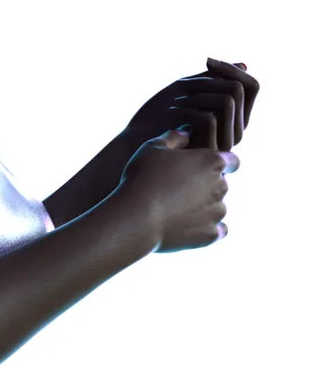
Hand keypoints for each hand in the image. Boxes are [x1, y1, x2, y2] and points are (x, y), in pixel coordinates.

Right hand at [117, 127, 239, 250]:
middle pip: (221, 184)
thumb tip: (187, 133)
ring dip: (203, 206)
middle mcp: (220, 187)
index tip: (200, 165)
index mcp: (211, 162)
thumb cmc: (143, 177)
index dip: (218, 162)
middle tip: (178, 186)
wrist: (136, 217)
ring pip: (217, 207)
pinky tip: (187, 225)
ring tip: (175, 208)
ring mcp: (217, 213)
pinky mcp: (210, 235)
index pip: (232, 160)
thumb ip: (174, 137)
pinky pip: (216, 230)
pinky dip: (205, 227)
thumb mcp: (153, 147)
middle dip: (205, 184)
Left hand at [124, 58, 259, 151]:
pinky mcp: (210, 154)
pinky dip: (188, 109)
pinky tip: (172, 113)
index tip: (207, 60)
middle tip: (183, 84)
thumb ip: (214, 80)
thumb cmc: (160, 117)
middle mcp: (236, 131)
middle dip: (208, 80)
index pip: (252, 87)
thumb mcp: (189, 92)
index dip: (232, 70)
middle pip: (240, 90)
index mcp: (234, 117)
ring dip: (197, 94)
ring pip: (227, 101)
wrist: (137, 145)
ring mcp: (225, 144)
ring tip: (175, 102)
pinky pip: (210, 118)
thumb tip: (245, 64)